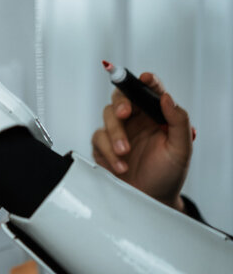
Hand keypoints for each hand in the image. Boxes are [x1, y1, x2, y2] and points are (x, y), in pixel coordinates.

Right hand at [91, 73, 192, 211]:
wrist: (151, 199)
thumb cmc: (168, 174)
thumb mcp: (181, 149)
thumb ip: (178, 121)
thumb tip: (167, 98)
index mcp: (155, 115)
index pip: (149, 90)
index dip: (147, 81)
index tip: (145, 79)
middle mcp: (136, 120)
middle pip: (121, 97)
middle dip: (121, 103)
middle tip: (125, 113)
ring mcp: (118, 132)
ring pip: (107, 117)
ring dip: (115, 134)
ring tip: (125, 152)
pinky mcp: (103, 146)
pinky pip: (98, 140)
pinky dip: (108, 152)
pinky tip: (121, 166)